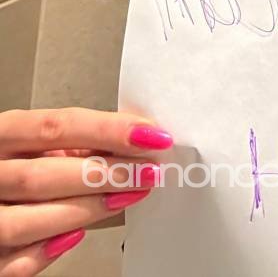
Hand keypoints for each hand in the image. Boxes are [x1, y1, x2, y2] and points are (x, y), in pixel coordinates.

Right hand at [0, 108, 173, 275]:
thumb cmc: (22, 165)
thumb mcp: (44, 145)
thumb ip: (83, 142)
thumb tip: (141, 139)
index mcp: (4, 136)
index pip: (54, 127)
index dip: (106, 131)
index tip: (150, 136)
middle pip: (38, 177)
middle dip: (101, 175)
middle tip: (146, 172)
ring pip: (23, 222)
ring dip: (83, 211)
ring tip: (126, 198)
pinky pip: (12, 263)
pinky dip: (45, 252)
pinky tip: (78, 236)